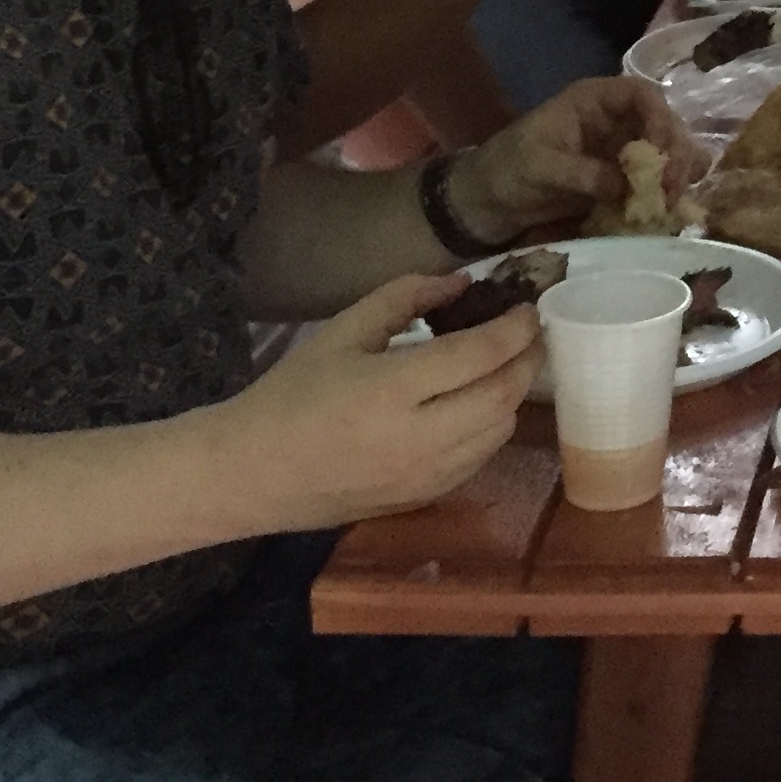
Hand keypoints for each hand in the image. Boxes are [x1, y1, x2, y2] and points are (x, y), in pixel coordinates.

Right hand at [215, 272, 540, 531]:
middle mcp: (417, 437)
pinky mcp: (421, 499)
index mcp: (391, 389)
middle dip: (527, 359)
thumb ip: (404, 297)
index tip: (528, 307)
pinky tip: (479, 406)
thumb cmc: (292, 394)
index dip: (516, 328)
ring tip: (506, 366)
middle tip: (529, 334)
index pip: (480, 354)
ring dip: (513, 395)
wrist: (251, 473)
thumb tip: (462, 282)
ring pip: (500, 431)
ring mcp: (423, 475)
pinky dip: (492, 428)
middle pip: (503, 395)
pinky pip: (479, 460)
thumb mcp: (343, 331)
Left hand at [447, 70, 698, 246]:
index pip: (642, 95)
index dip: (660, 118)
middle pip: (663, 122)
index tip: (661, 152)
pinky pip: (653, 177)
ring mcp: (619, 148)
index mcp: (593, 101)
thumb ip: (585, 174)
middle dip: (675, 151)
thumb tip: (627, 187)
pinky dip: (666, 189)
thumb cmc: (507, 170)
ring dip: (678, 171)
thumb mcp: (542, 168)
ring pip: (666, 150)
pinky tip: (673, 205)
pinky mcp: (620, 177)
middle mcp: (614, 119)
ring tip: (674, 199)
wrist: (485, 202)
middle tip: (672, 187)